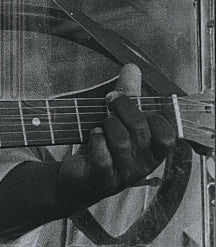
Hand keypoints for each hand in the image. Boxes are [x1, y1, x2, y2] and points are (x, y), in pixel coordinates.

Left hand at [56, 63, 175, 209]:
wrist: (78, 176)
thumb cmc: (104, 146)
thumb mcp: (119, 119)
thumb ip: (128, 95)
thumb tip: (132, 67)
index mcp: (153, 150)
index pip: (167, 133)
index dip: (149, 113)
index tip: (128, 101)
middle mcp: (144, 164)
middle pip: (140, 129)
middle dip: (121, 109)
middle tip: (109, 104)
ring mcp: (124, 174)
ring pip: (120, 140)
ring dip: (106, 125)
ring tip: (100, 126)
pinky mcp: (103, 179)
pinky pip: (102, 154)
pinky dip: (94, 140)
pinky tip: (92, 137)